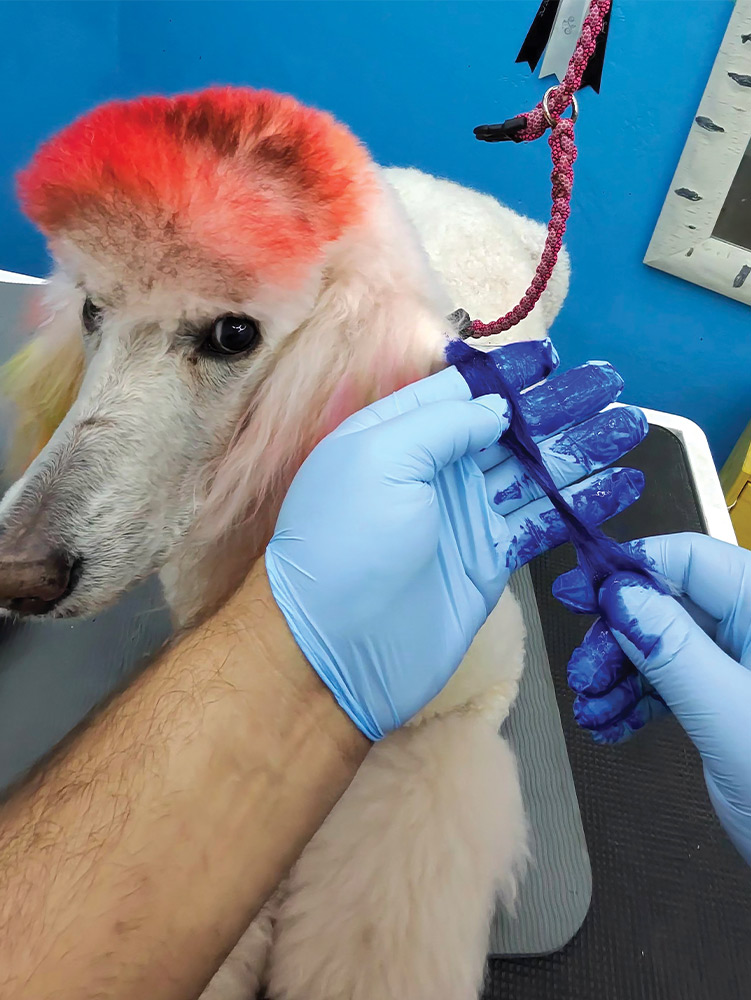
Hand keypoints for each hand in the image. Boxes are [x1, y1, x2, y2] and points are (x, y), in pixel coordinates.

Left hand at [266, 340, 645, 739]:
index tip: (553, 359)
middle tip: (610, 386)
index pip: (460, 392)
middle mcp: (432, 470)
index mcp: (396, 435)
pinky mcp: (488, 559)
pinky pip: (540, 521)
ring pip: (533, 472)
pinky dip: (579, 505)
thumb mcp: (380, 461)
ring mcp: (463, 515)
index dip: (509, 376)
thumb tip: (496, 409)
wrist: (336, 651)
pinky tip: (615, 486)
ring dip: (580, 450)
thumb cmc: (343, 547)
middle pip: (507, 429)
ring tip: (627, 427)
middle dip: (558, 408)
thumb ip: (440, 425)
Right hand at [554, 533, 750, 863]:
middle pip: (669, 602)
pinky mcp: (732, 697)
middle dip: (618, 636)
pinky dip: (640, 698)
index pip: (690, 558)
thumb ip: (673, 649)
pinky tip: (611, 722)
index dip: (629, 569)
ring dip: (621, 674)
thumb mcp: (731, 715)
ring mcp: (744, 663)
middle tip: (582, 674)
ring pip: (666, 643)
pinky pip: (676, 680)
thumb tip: (617, 594)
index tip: (577, 592)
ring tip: (592, 710)